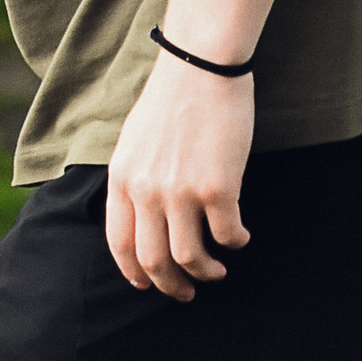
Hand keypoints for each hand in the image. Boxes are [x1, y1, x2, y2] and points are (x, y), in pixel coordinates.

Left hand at [103, 51, 253, 297]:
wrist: (200, 67)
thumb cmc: (171, 100)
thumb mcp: (134, 142)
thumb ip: (135, 180)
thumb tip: (143, 217)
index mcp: (122, 179)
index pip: (120, 243)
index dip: (134, 273)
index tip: (148, 285)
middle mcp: (146, 191)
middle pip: (154, 260)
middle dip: (171, 285)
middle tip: (187, 293)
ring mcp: (181, 192)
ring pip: (191, 257)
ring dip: (206, 273)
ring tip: (217, 272)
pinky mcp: (218, 188)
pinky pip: (227, 235)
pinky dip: (236, 243)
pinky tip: (241, 237)